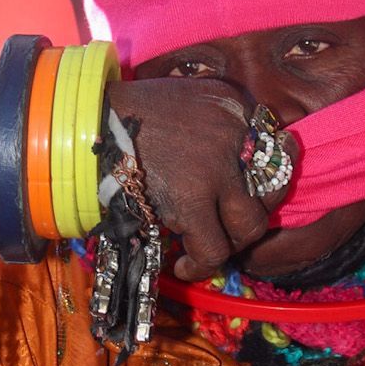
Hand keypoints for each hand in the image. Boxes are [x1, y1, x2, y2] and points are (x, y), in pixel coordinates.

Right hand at [105, 79, 284, 280]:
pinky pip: (214, 249)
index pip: (274, 147)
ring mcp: (216, 168)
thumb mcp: (187, 98)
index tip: (254, 190)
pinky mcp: (192, 199)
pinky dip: (201, 265)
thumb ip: (216, 122)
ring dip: (232, 243)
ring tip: (208, 247)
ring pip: (250, 224)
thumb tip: (236, 160)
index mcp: (233, 104)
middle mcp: (235, 132)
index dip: (268, 174)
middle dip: (254, 212)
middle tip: (231, 225)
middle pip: (272, 188)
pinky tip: (184, 267)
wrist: (90, 121)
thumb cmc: (129, 113)